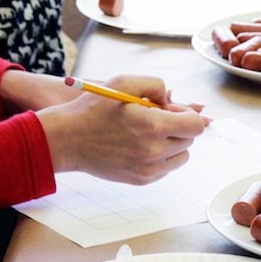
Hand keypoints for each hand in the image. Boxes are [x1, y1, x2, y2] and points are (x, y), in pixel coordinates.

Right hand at [36, 75, 208, 184]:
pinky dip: (161, 157)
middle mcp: (154, 150)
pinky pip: (167, 168)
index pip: (194, 125)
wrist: (65, 139)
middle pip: (189, 140)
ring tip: (150, 133)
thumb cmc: (91, 109)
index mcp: (152, 125)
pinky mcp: (143, 179)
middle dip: (178, 127)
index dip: (186, 115)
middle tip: (156, 119)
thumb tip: (172, 99)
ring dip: (173, 143)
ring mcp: (149, 168)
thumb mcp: (122, 82)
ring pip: (182, 156)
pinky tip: (141, 146)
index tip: (171, 111)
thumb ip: (155, 85)